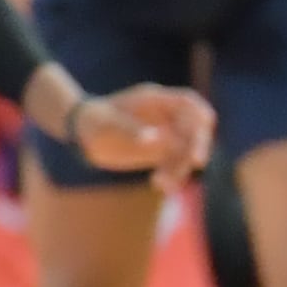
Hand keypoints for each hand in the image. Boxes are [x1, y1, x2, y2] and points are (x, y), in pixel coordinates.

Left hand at [68, 84, 216, 186]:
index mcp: (155, 101)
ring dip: (181, 167)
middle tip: (195, 162)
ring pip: (186, 150)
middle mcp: (165, 117)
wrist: (82, 132)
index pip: (188, 102)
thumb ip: (130, 130)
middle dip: (198, 144)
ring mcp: (164, 134)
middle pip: (194, 128)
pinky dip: (172, 175)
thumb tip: (155, 139)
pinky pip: (174, 164)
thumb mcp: (107, 124)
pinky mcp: (159, 151)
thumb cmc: (92, 121)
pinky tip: (159, 185)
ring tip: (163, 183)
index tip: (204, 130)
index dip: (200, 114)